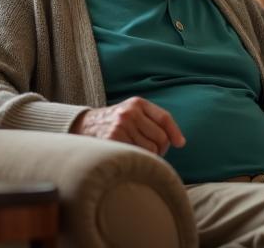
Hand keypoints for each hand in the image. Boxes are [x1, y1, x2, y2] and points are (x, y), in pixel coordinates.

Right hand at [71, 96, 185, 155]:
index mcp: (137, 103)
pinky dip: (138, 160)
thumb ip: (152, 120)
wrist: (83, 125)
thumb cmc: (114, 122)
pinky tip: (131, 158)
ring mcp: (121, 126)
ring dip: (150, 156)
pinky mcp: (112, 140)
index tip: (180, 144)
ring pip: (150, 149)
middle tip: (155, 153)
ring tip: (141, 155)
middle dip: (162, 148)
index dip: (175, 132)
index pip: (164, 118)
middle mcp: (130, 113)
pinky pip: (137, 155)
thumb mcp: (131, 112)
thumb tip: (179, 141)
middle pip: (160, 137)